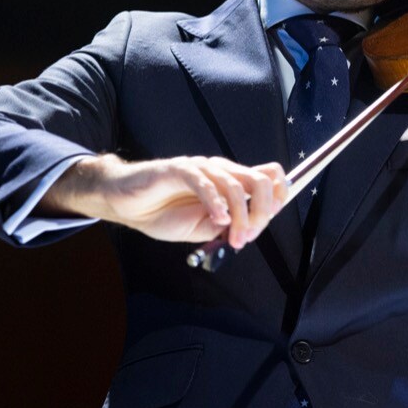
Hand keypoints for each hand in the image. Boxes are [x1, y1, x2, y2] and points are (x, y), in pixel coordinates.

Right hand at [44, 154, 288, 248]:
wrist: (129, 205)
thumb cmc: (166, 213)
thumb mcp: (206, 227)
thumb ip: (230, 224)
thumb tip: (254, 227)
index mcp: (230, 181)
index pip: (270, 176)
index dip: (279, 197)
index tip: (269, 222)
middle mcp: (220, 170)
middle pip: (260, 180)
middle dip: (261, 212)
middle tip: (248, 237)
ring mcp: (201, 168)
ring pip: (235, 185)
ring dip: (239, 216)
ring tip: (233, 238)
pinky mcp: (179, 169)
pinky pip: (204, 182)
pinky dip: (216, 202)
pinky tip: (218, 220)